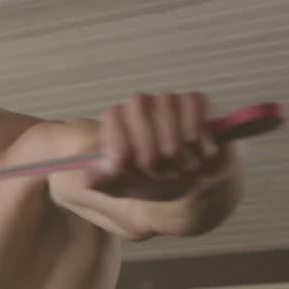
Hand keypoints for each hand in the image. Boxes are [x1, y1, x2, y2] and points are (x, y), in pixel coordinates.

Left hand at [88, 92, 232, 200]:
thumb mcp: (124, 187)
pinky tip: (202, 155)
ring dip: (176, 144)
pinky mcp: (195, 102)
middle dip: (148, 147)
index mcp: (119, 121)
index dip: (118, 139)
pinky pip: (194, 108)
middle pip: (139, 109)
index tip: (122, 165)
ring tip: (182, 167)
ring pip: (168, 108)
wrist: (191, 184)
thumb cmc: (152, 182)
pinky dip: (198, 136)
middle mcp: (142, 106)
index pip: (113, 114)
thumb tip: (87, 178)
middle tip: (157, 172)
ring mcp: (169, 101)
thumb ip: (103, 182)